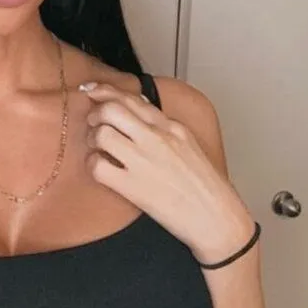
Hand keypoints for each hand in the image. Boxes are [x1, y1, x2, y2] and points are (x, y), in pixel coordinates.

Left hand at [81, 82, 254, 264]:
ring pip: (102, 133)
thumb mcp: (190, 146)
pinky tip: (102, 170)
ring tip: (98, 150)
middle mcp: (157, 138)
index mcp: (172, 127)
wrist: (216, 217)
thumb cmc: (205, 188)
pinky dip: (93, 165)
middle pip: (112, 109)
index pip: (133, 99)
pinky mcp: (133, 186)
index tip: (91, 90)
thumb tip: (139, 113)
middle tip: (93, 125)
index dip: (106, 92)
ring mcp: (144, 161)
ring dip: (92, 139)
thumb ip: (165, 129)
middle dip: (95, 113)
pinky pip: (98, 166)